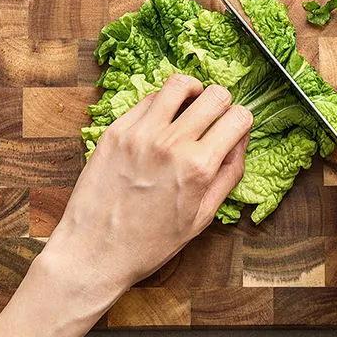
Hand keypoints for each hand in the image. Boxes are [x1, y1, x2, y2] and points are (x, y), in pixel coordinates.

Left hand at [43, 74, 252, 312]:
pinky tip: (162, 119)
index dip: (243, 121)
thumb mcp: (202, 216)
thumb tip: (240, 142)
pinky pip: (147, 98)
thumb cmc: (148, 243)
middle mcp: (171, 144)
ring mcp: (141, 133)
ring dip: (193, 91)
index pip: (238, 117)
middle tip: (215, 116)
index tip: (235, 127)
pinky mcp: (115, 131)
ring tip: (190, 104)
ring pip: (179, 84)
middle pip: (215, 95)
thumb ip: (228, 175)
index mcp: (198, 167)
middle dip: (223, 103)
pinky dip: (161, 103)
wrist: (94, 253)